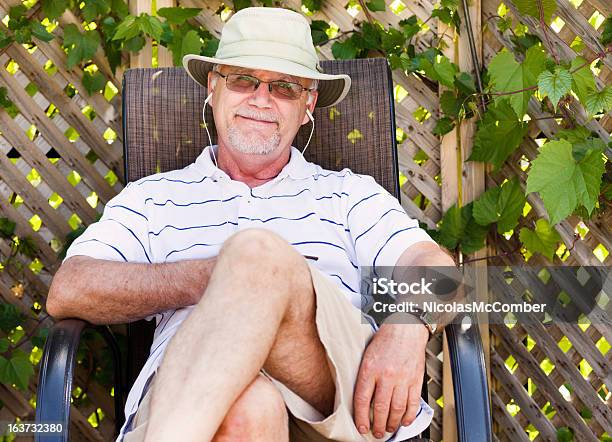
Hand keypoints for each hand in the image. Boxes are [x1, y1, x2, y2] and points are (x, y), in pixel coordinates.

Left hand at [353, 322, 428, 438]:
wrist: (406, 327)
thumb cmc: (385, 339)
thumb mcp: (367, 355)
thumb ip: (364, 376)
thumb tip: (361, 398)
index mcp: (371, 368)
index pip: (362, 398)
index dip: (361, 416)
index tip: (361, 426)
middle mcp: (387, 375)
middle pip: (380, 408)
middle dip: (377, 425)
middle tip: (376, 433)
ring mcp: (403, 378)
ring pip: (397, 409)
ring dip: (392, 423)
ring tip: (388, 429)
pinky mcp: (416, 379)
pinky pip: (413, 403)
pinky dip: (409, 415)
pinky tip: (404, 421)